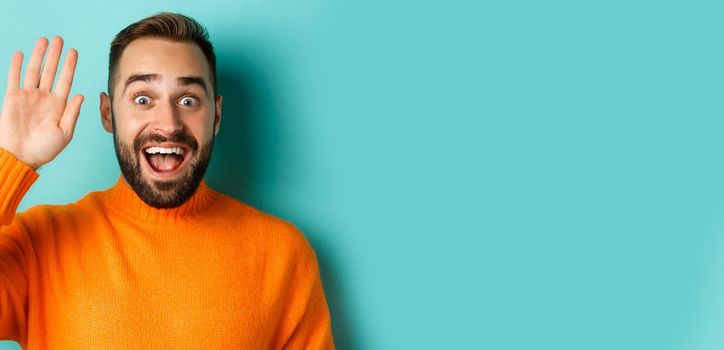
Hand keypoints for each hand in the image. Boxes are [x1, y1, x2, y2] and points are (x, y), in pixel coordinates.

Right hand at [0, 36, 83, 169]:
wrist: (21, 156)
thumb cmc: (44, 149)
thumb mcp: (64, 133)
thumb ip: (72, 113)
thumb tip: (81, 95)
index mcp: (59, 105)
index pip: (65, 81)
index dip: (70, 66)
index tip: (74, 52)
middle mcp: (44, 98)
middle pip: (50, 71)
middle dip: (55, 55)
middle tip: (59, 39)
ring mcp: (28, 97)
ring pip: (34, 71)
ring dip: (38, 55)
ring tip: (43, 41)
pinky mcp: (12, 98)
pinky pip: (14, 79)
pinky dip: (16, 66)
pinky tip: (20, 54)